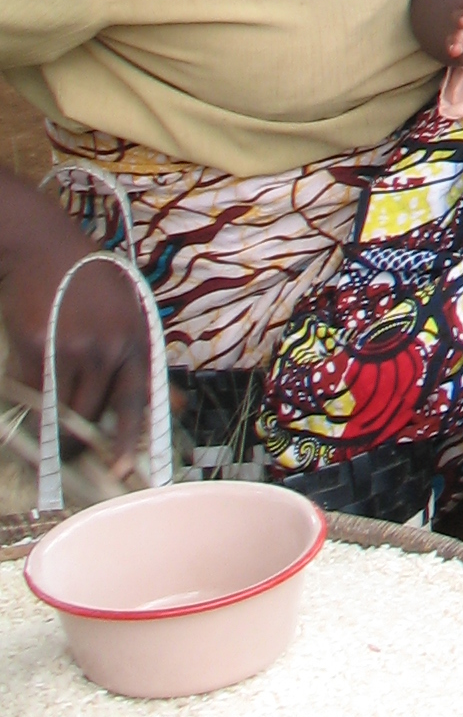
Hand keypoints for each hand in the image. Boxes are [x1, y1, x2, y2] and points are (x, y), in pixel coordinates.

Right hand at [0, 173, 149, 456]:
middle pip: (95, 411)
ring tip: (54, 443)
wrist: (45, 247)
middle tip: (76, 457)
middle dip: (84, 439)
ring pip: (64, 409)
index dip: (129, 438)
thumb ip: (148, 359)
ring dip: (58, 432)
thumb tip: (176, 407)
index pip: (136, 398)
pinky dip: (32, 402)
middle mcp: (108, 346)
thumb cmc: (92, 280)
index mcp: (136, 337)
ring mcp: (71, 347)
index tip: (122, 468)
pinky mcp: (37, 348)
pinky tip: (32, 401)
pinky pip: (34, 392)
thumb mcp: (131, 311)